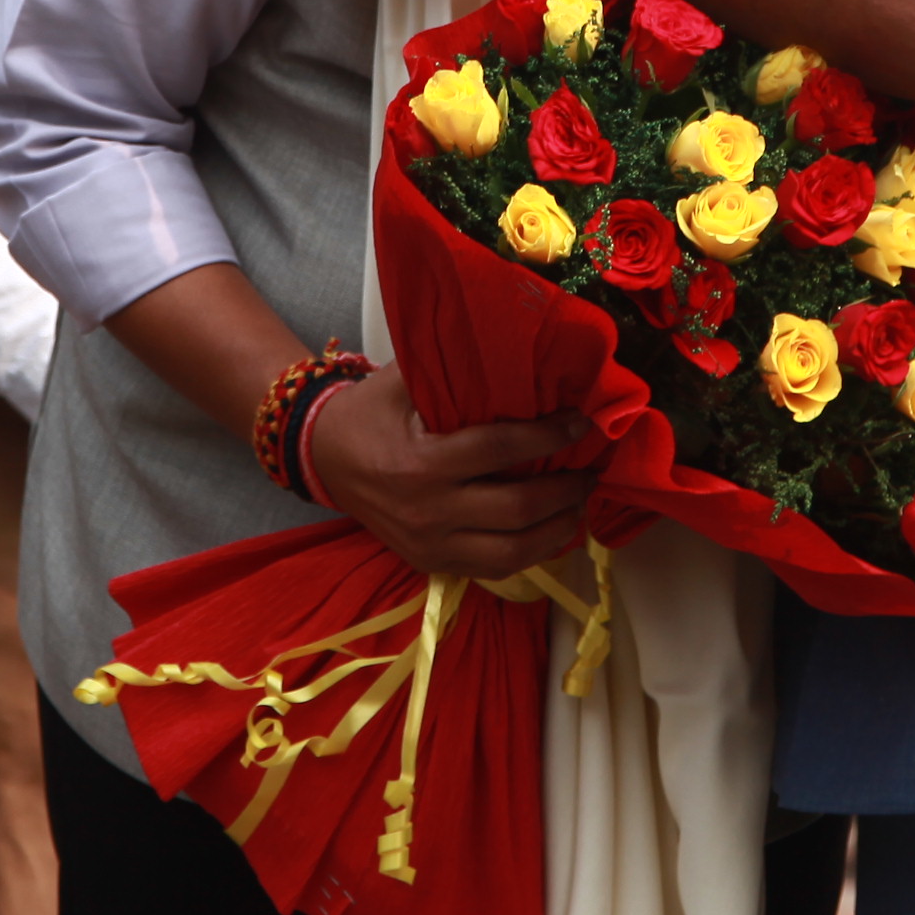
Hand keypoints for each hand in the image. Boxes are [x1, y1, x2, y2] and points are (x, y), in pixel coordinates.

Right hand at [302, 367, 597, 580]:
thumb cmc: (369, 412)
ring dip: (557, 530)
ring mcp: (430, 544)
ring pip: (512, 552)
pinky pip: (492, 568)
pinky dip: (529, 552)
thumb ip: (454, 367)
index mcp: (422, 462)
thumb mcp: (403, 380)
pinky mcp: (430, 563)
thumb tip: (520, 347)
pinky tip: (550, 530)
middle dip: (566, 490)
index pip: (501, 450)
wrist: (322, 458)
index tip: (581, 423)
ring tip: (579, 504)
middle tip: (592, 470)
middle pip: (518, 509)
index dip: (549, 436)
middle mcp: (428, 511)